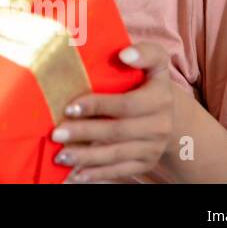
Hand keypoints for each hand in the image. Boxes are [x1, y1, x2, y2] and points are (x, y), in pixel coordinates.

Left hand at [51, 42, 175, 182]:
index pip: (126, 104)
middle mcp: (159, 125)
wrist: (170, 114)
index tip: (70, 106)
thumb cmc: (149, 81)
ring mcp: (152, 147)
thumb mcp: (156, 62)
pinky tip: (75, 174)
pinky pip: (120, 171)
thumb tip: (125, 53)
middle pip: (117, 131)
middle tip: (56, 133)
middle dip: (84, 133)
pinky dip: (97, 173)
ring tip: (61, 155)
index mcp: (159, 98)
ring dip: (86, 157)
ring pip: (116, 155)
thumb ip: (145, 53)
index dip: (98, 106)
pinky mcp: (145, 163)